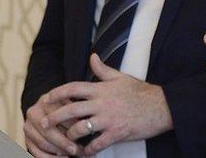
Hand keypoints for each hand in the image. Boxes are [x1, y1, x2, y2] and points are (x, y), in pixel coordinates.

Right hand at [24, 92, 79, 156]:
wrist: (53, 112)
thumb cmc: (69, 110)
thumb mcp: (73, 105)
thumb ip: (77, 113)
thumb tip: (86, 128)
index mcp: (46, 99)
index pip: (57, 114)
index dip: (71, 125)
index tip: (83, 134)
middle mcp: (34, 111)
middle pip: (48, 130)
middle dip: (63, 142)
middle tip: (77, 149)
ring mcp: (27, 126)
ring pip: (42, 142)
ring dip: (58, 151)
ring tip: (72, 154)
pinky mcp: (26, 139)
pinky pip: (36, 152)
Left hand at [41, 53, 172, 154]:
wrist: (161, 107)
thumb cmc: (141, 92)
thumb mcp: (121, 77)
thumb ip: (103, 69)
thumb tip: (92, 57)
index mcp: (102, 89)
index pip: (73, 88)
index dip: (57, 93)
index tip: (46, 98)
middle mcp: (102, 103)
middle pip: (71, 110)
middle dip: (54, 117)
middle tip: (44, 123)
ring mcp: (109, 119)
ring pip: (80, 129)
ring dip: (70, 136)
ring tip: (66, 140)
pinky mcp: (117, 133)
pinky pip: (96, 144)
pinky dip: (88, 150)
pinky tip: (84, 152)